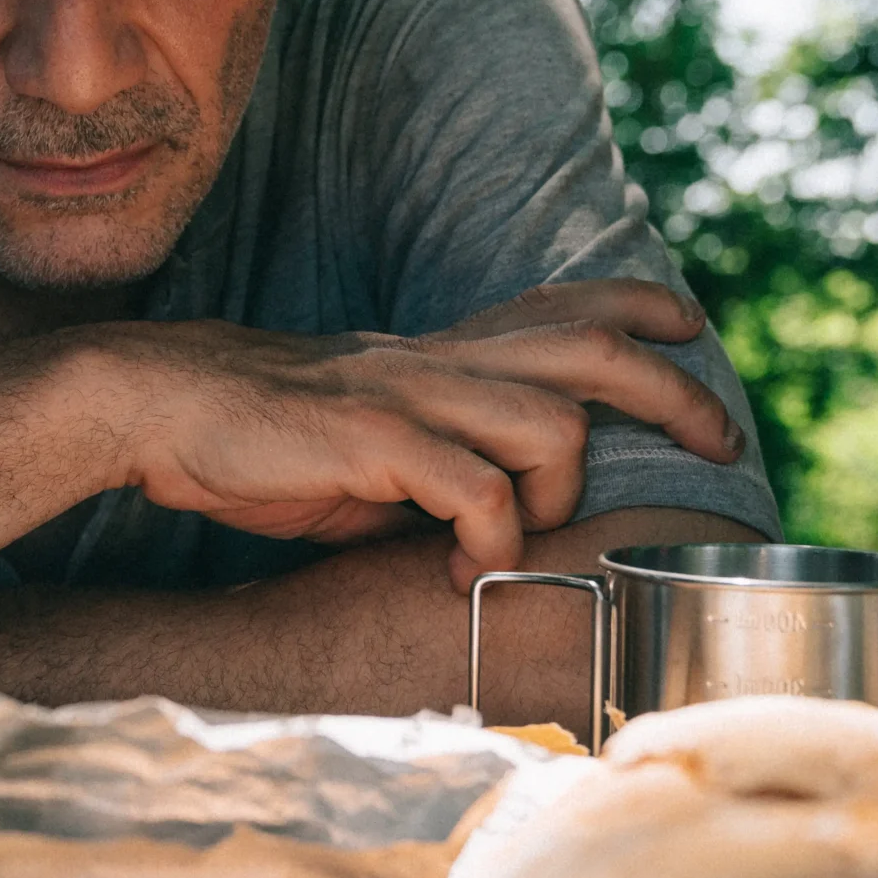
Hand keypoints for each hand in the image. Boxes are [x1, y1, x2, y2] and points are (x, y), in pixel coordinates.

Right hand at [103, 279, 742, 586]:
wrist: (157, 407)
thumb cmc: (260, 438)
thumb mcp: (367, 435)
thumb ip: (437, 459)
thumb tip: (494, 514)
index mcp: (438, 356)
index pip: (560, 304)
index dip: (637, 306)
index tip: (689, 325)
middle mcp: (436, 362)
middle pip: (590, 349)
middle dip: (672, 390)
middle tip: (720, 436)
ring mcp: (407, 396)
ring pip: (551, 419)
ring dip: (560, 489)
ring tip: (528, 539)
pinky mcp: (372, 441)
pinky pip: (475, 488)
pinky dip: (489, 539)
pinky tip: (460, 572)